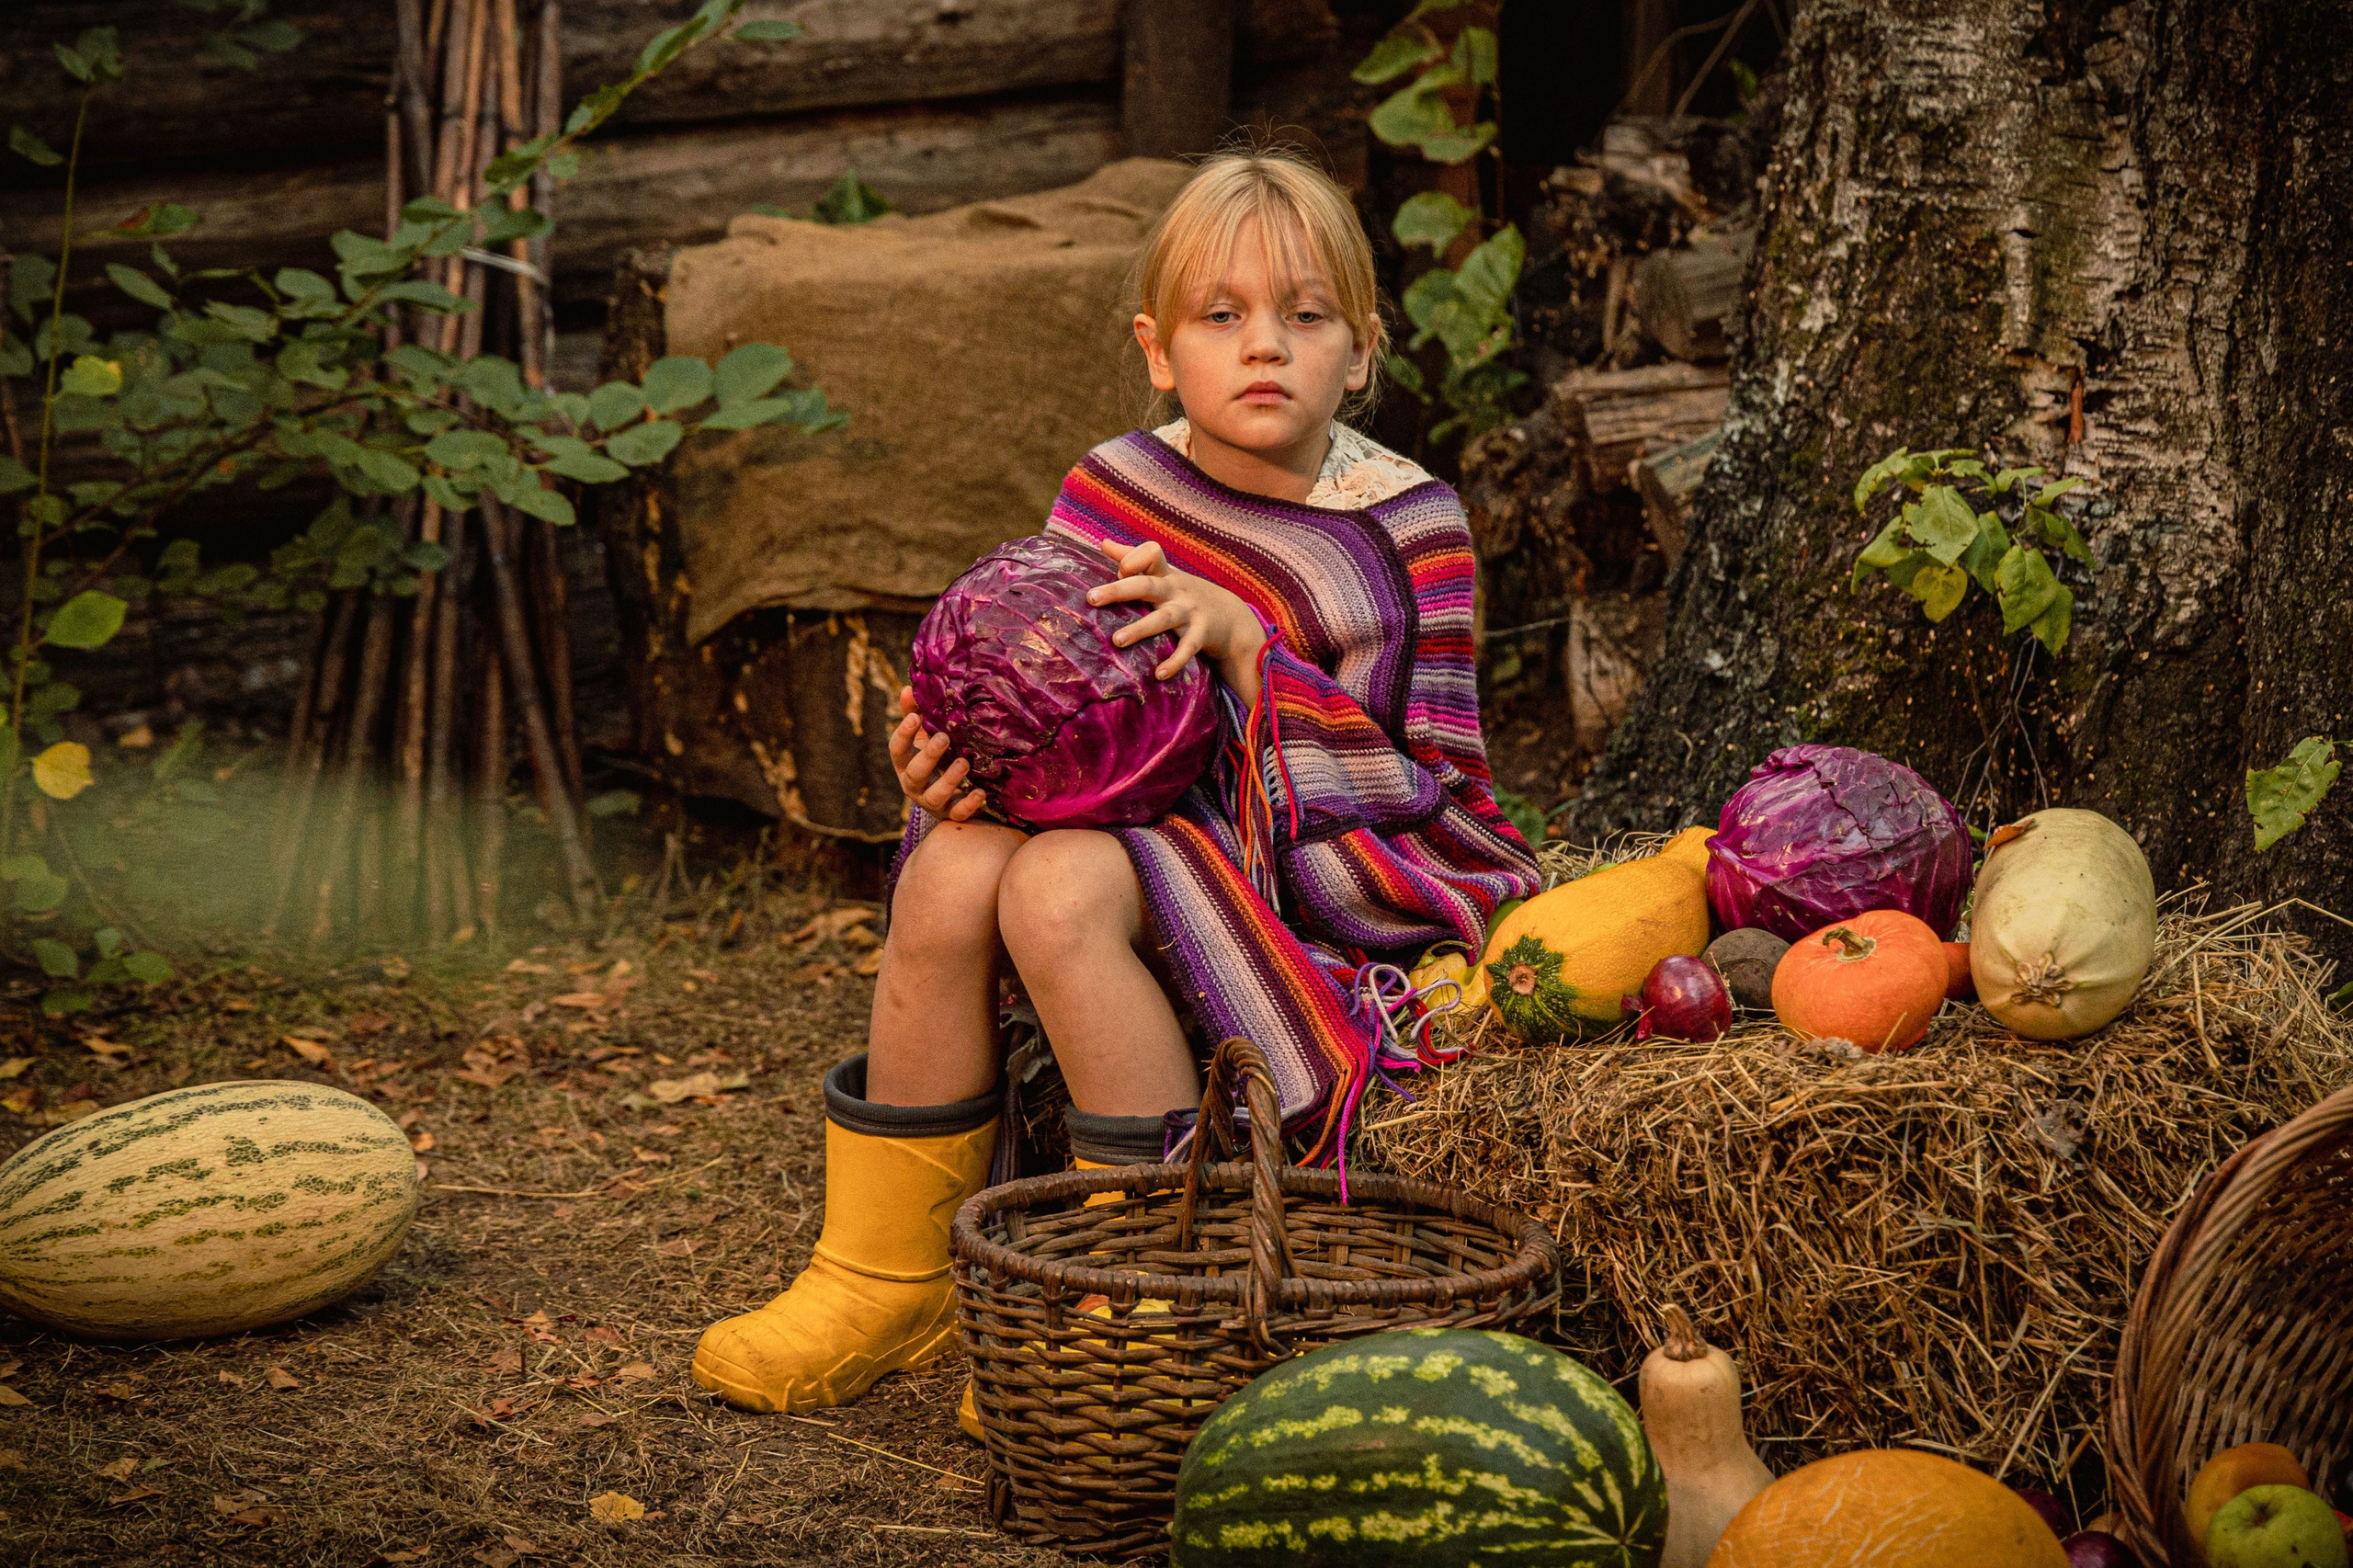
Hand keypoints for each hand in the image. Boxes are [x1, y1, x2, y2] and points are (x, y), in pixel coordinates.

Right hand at [889, 687, 987, 821]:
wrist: (950, 795)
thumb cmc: (935, 758)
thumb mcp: (925, 737)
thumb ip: (916, 714)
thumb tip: (909, 688)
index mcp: (905, 764)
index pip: (896, 750)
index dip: (903, 734)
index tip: (914, 717)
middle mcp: (914, 785)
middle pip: (914, 774)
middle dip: (928, 756)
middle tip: (943, 738)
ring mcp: (931, 802)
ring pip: (934, 797)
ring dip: (949, 780)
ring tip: (964, 763)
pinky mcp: (951, 814)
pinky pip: (958, 814)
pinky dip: (969, 805)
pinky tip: (980, 793)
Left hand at [1087, 538, 1267, 696]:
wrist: (1232, 617)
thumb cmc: (1184, 593)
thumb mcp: (1163, 573)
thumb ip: (1133, 558)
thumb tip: (1103, 542)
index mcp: (1164, 574)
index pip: (1150, 554)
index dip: (1132, 559)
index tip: (1119, 570)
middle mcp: (1175, 590)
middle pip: (1146, 585)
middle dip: (1119, 590)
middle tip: (1092, 598)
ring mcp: (1189, 611)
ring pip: (1163, 619)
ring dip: (1141, 629)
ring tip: (1117, 641)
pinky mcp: (1202, 634)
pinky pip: (1187, 648)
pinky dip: (1175, 662)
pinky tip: (1159, 675)